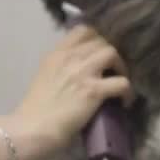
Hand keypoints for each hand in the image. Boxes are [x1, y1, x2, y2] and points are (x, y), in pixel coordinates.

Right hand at [11, 25, 134, 159]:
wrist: (32, 129)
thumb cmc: (35, 109)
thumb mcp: (44, 77)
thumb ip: (60, 67)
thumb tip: (77, 69)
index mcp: (56, 54)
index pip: (83, 30)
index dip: (97, 39)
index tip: (99, 53)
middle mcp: (70, 57)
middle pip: (101, 41)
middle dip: (110, 54)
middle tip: (112, 70)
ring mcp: (83, 72)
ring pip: (112, 53)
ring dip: (120, 67)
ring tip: (119, 80)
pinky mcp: (94, 91)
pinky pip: (122, 82)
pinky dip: (127, 92)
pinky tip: (124, 102)